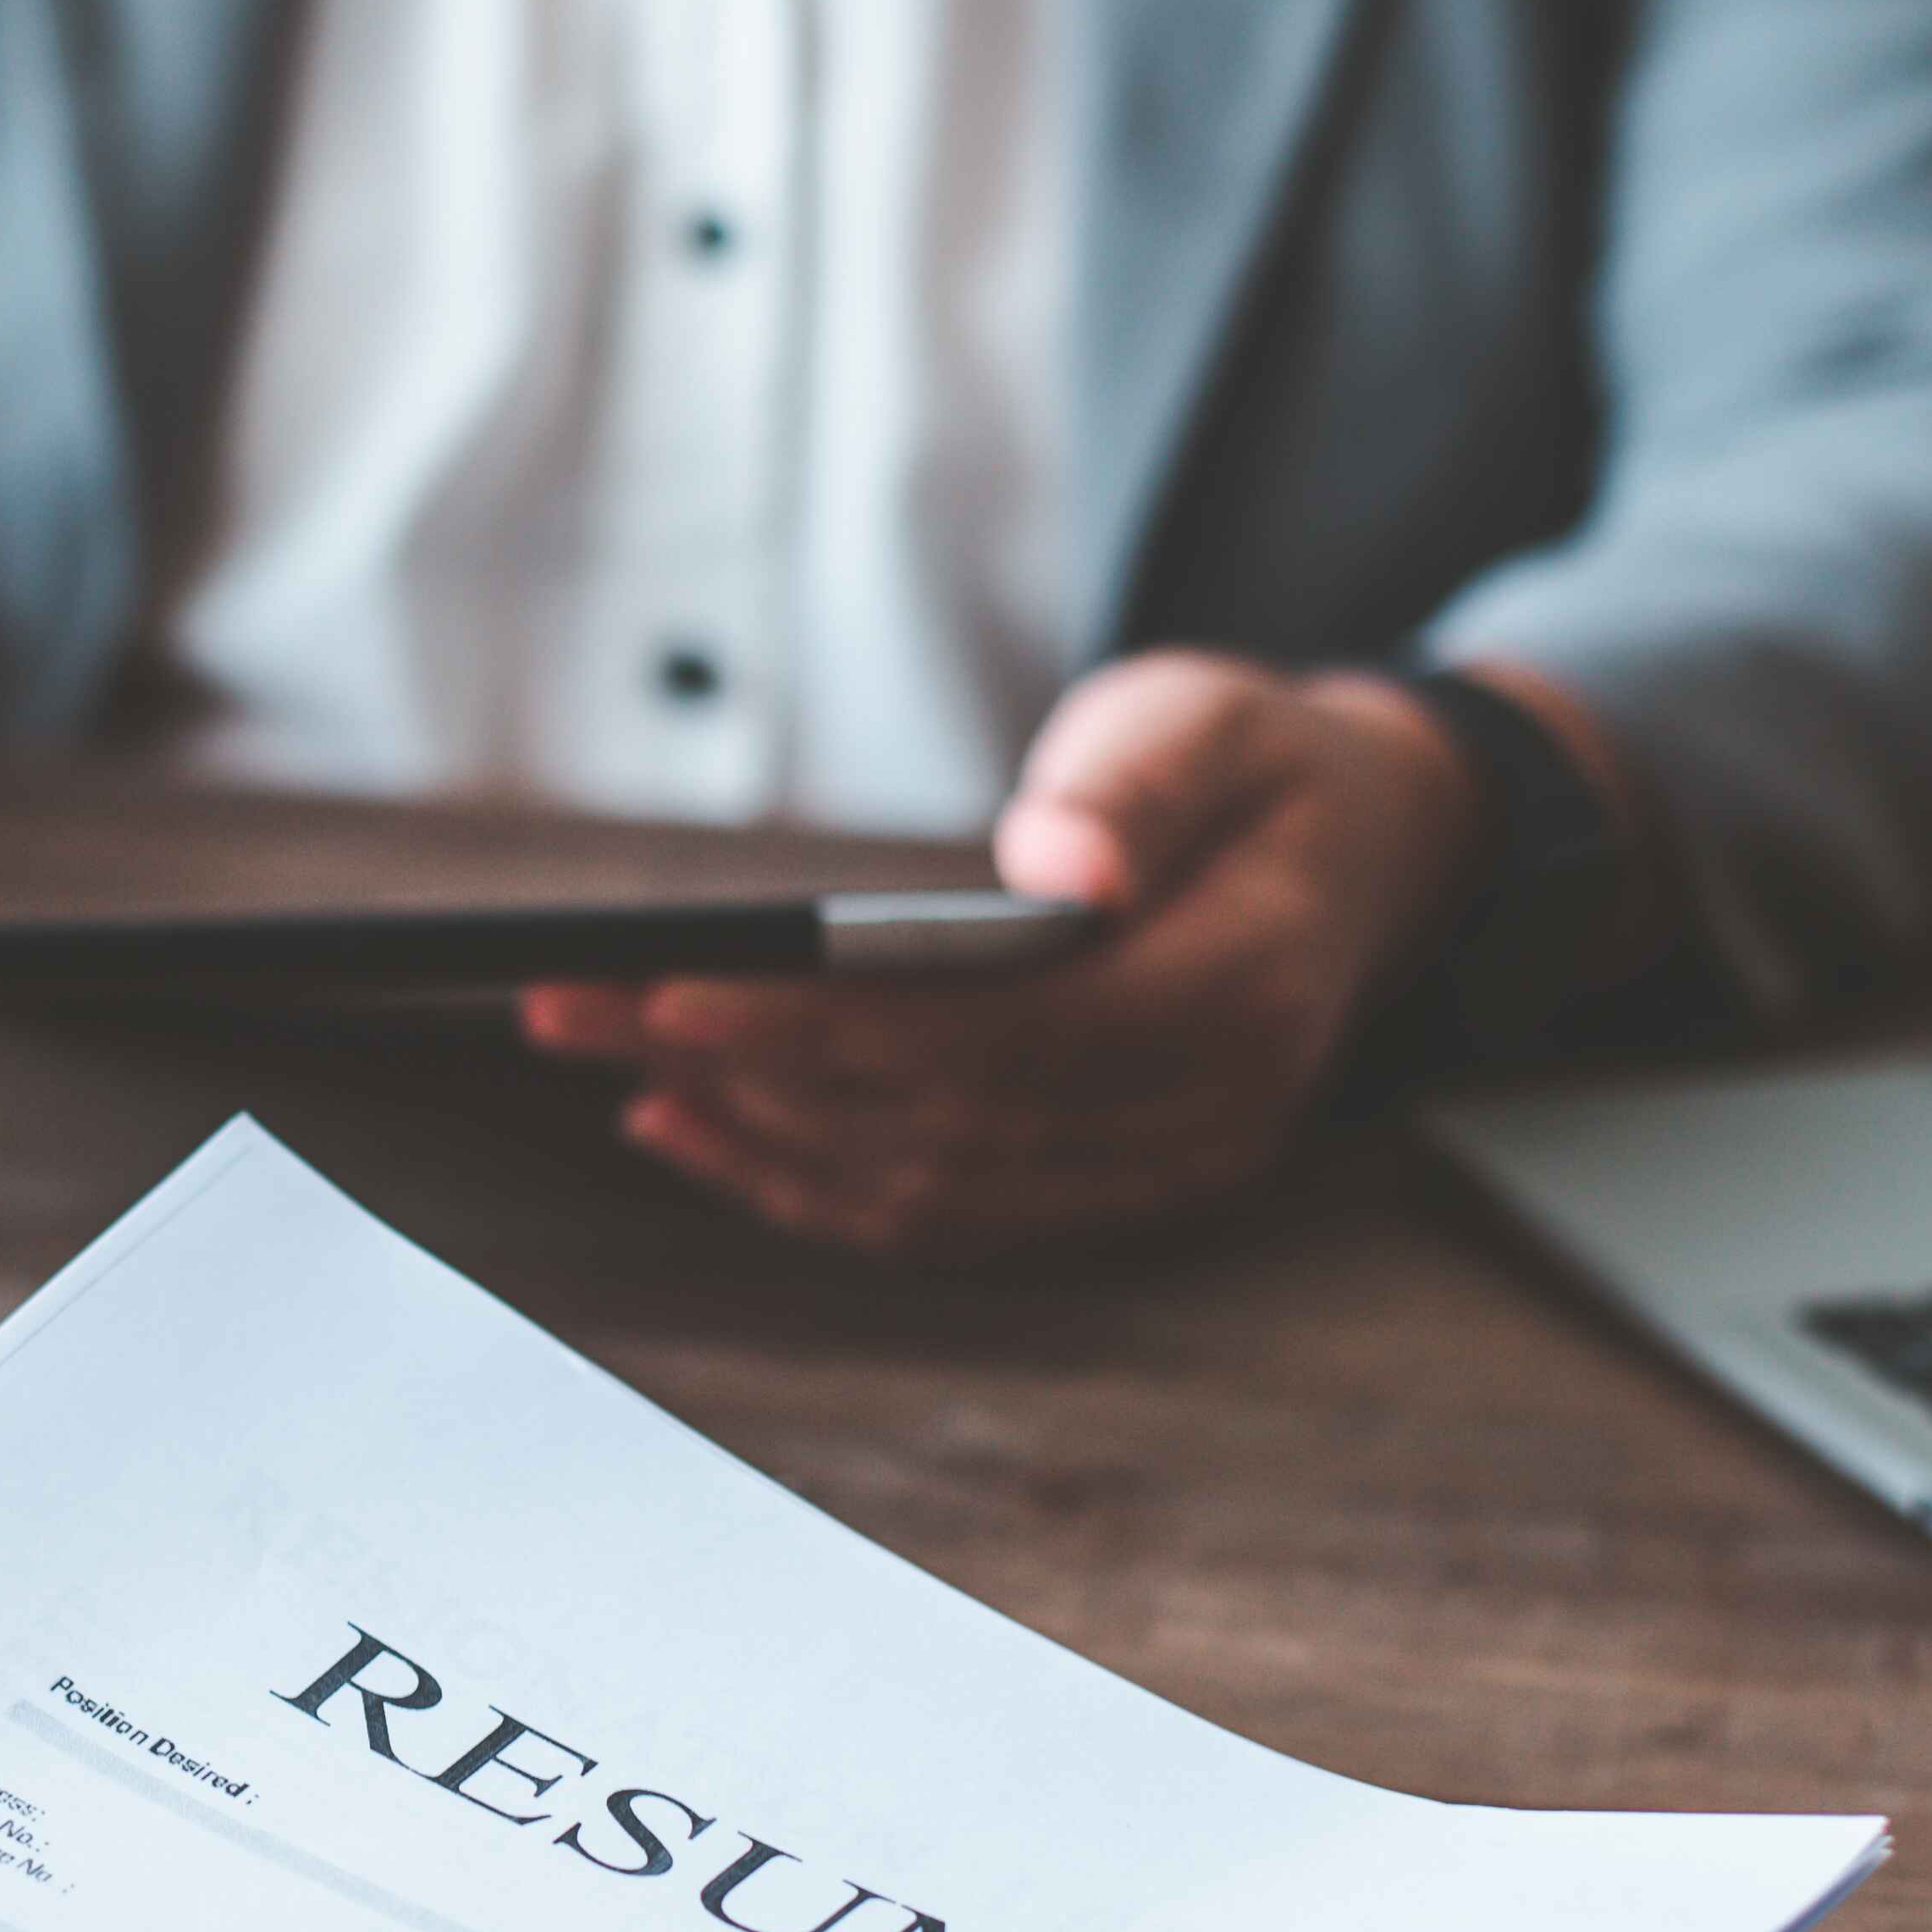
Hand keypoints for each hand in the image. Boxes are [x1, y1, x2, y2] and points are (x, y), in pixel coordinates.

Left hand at [524, 657, 1490, 1258]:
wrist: (1356, 852)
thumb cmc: (1256, 767)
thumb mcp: (1209, 719)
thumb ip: (1137, 788)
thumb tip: (1058, 868)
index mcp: (1240, 993)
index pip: (1005, 1041)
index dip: (833, 1031)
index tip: (679, 994)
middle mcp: (1201, 1115)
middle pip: (935, 1120)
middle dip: (741, 1068)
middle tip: (576, 1005)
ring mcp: (1155, 1172)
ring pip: (922, 1188)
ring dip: (750, 1132)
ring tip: (607, 1056)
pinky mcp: (1099, 1191)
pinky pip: (934, 1212)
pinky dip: (802, 1178)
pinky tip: (691, 1123)